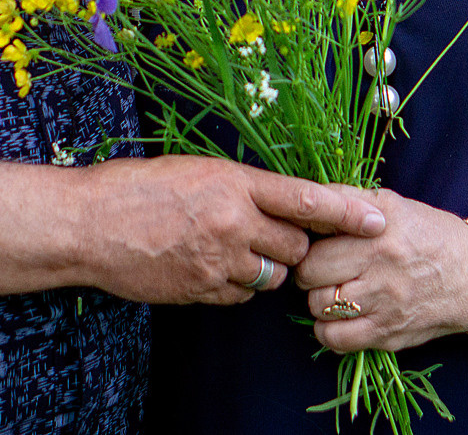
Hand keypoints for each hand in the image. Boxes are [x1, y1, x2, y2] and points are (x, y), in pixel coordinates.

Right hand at [77, 156, 385, 306]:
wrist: (89, 223)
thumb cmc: (137, 187)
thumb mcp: (195, 170)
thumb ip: (239, 187)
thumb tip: (272, 202)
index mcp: (234, 182)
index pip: (305, 199)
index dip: (347, 211)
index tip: (379, 219)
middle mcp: (233, 222)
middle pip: (295, 246)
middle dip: (292, 245)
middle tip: (270, 236)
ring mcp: (217, 261)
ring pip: (271, 277)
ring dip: (264, 269)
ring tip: (232, 250)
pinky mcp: (200, 290)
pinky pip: (239, 296)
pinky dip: (234, 287)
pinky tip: (209, 267)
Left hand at [294, 188, 467, 353]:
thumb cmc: (428, 234)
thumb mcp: (392, 204)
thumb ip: (350, 199)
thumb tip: (311, 197)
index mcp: (377, 234)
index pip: (315, 246)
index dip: (307, 246)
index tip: (315, 247)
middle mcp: (380, 270)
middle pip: (311, 278)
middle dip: (308, 274)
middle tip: (319, 271)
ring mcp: (384, 306)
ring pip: (320, 309)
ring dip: (318, 302)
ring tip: (331, 293)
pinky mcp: (388, 335)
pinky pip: (337, 340)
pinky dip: (328, 331)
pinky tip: (339, 318)